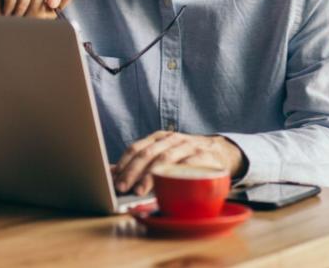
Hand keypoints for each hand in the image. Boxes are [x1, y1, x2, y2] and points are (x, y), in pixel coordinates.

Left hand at [113, 131, 245, 194]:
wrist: (220, 151)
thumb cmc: (184, 157)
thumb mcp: (162, 155)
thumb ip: (139, 163)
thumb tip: (108, 173)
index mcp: (160, 138)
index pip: (138, 147)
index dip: (124, 163)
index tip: (114, 179)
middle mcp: (173, 139)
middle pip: (149, 153)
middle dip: (133, 171)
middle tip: (123, 187)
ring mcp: (189, 146)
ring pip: (166, 158)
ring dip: (151, 175)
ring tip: (140, 190)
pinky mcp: (205, 156)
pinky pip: (189, 164)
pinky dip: (177, 174)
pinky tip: (168, 185)